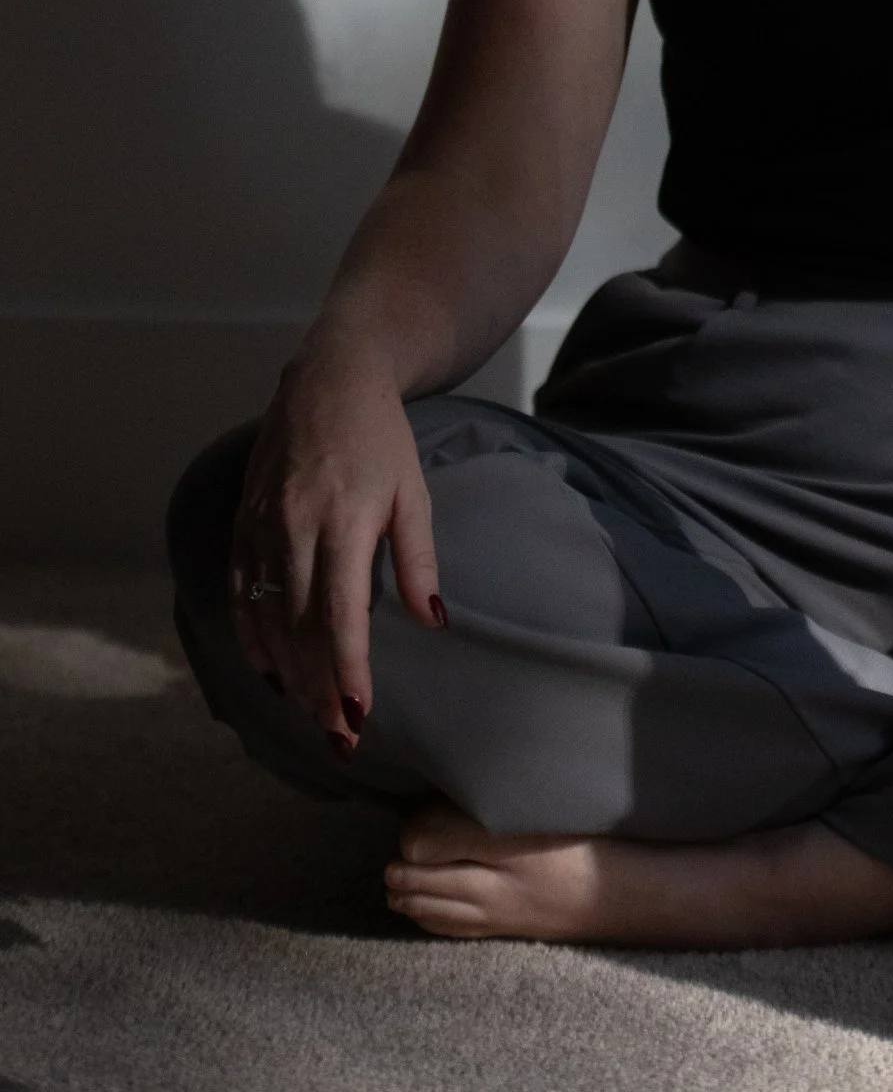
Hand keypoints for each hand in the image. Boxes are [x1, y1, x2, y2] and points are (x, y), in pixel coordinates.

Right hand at [227, 351, 445, 748]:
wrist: (328, 377)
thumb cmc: (381, 436)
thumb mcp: (412, 491)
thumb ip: (418, 559)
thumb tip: (433, 621)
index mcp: (344, 520)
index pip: (340, 615)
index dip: (346, 671)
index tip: (357, 716)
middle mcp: (294, 526)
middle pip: (299, 628)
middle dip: (317, 688)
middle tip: (336, 736)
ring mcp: (261, 525)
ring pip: (265, 617)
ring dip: (286, 672)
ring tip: (309, 713)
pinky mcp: (242, 522)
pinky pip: (238, 592)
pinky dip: (251, 637)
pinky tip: (269, 669)